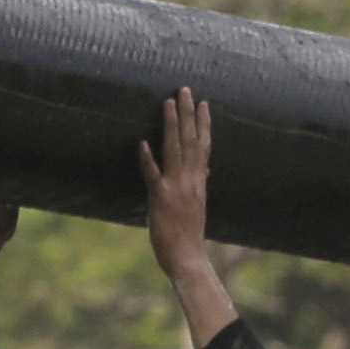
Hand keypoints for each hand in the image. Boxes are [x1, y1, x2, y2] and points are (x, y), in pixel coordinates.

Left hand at [138, 88, 217, 270]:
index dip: (203, 123)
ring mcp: (177, 188)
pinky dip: (148, 159)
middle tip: (185, 89)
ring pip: (175, 150)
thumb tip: (207, 167)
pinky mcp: (161, 199)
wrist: (188, 259)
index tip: (203, 102)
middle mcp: (191, 180)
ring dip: (171, 125)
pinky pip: (154, 175)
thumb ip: (200, 183)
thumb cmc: (190, 235)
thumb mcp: (199, 204)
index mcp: (200, 181)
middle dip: (188, 114)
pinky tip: (142, 143)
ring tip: (169, 103)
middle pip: (191, 140)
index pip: (204, 145)